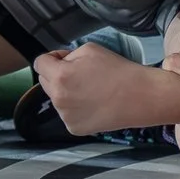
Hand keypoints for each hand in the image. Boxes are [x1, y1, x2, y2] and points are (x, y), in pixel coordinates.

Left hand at [33, 44, 159, 135]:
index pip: (39, 64)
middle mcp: (58, 99)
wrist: (140, 97)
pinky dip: (76, 108)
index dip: (52, 58)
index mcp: (60, 77)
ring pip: (57, 99)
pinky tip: (93, 104)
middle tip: (81, 74)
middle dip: (57, 75)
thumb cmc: (118, 70)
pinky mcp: (74, 129)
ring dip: (67, 92)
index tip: (66, 59)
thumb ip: (67, 55)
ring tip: (91, 90)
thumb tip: (59, 63)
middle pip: (45, 82)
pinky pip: (68, 114)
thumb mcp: (89, 49)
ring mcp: (65, 117)